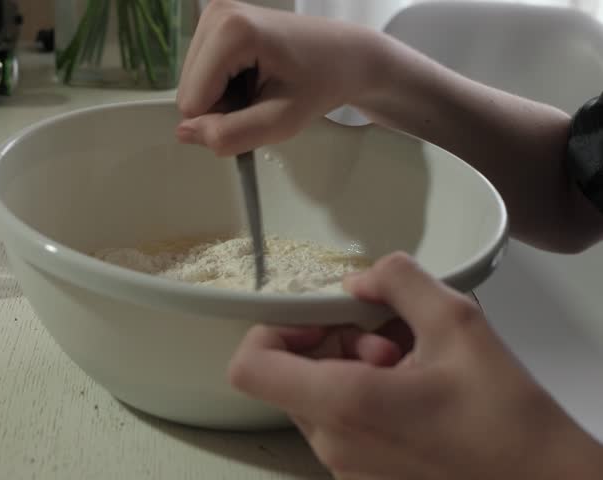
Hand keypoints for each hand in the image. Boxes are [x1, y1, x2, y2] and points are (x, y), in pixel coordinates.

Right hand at [176, 0, 385, 156]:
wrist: (347, 55)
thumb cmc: (322, 83)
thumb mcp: (281, 121)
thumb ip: (230, 134)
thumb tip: (183, 134)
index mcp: (231, 31)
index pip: (192, 103)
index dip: (224, 120)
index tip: (261, 108)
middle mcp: (215, 14)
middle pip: (188, 92)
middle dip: (223, 108)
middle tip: (263, 98)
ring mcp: (213, 14)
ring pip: (192, 86)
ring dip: (226, 98)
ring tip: (263, 85)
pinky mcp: (215, 21)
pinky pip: (201, 74)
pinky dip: (226, 85)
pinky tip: (256, 75)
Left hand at [229, 252, 602, 479]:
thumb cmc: (507, 420)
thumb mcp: (457, 324)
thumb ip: (399, 281)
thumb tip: (360, 279)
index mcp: (343, 404)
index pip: (249, 366)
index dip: (271, 330)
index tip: (318, 318)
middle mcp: (333, 444)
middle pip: (288, 377)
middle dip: (330, 344)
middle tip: (385, 338)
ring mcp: (346, 469)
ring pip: (317, 400)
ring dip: (351, 370)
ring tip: (409, 367)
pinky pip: (340, 428)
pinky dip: (363, 400)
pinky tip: (414, 395)